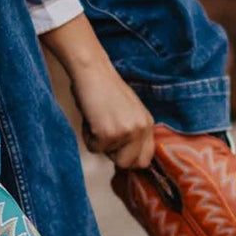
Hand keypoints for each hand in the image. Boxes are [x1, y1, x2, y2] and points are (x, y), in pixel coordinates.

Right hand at [40, 14, 155, 168]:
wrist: (92, 72)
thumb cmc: (104, 88)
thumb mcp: (129, 111)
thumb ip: (132, 131)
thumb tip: (125, 155)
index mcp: (147, 123)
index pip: (146, 158)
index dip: (130, 159)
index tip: (118, 154)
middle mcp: (141, 129)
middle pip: (129, 164)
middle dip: (114, 156)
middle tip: (104, 137)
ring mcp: (126, 132)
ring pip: (109, 156)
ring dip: (99, 143)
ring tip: (97, 121)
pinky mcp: (108, 134)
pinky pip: (94, 148)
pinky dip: (88, 136)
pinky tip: (90, 118)